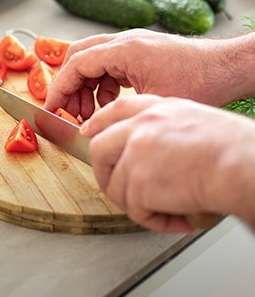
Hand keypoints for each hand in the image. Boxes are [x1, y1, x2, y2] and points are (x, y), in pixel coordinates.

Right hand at [45, 28, 241, 119]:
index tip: (50, 108)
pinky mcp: (139, 52)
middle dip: (69, 85)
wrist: (225, 68)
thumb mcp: (152, 102)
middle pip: (79, 56)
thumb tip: (89, 127)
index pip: (76, 63)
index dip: (59, 87)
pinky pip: (109, 65)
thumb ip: (115, 111)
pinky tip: (108, 103)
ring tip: (88, 113)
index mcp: (125, 49)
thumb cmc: (199, 82)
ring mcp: (132, 44)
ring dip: (85, 86)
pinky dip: (102, 84)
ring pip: (93, 61)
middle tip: (69, 113)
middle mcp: (125, 41)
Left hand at [81, 94, 254, 232]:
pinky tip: (177, 216)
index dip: (98, 124)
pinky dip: (154, 219)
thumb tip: (145, 148)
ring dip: (138, 203)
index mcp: (154, 109)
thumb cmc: (227, 145)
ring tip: (165, 208)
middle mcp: (140, 127)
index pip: (114, 111)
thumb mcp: (189, 118)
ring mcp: (135, 153)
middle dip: (106, 173)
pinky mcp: (139, 182)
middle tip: (123, 189)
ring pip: (115, 185)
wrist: (239, 162)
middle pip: (100, 149)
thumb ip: (160, 127)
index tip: (89, 133)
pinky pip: (135, 209)